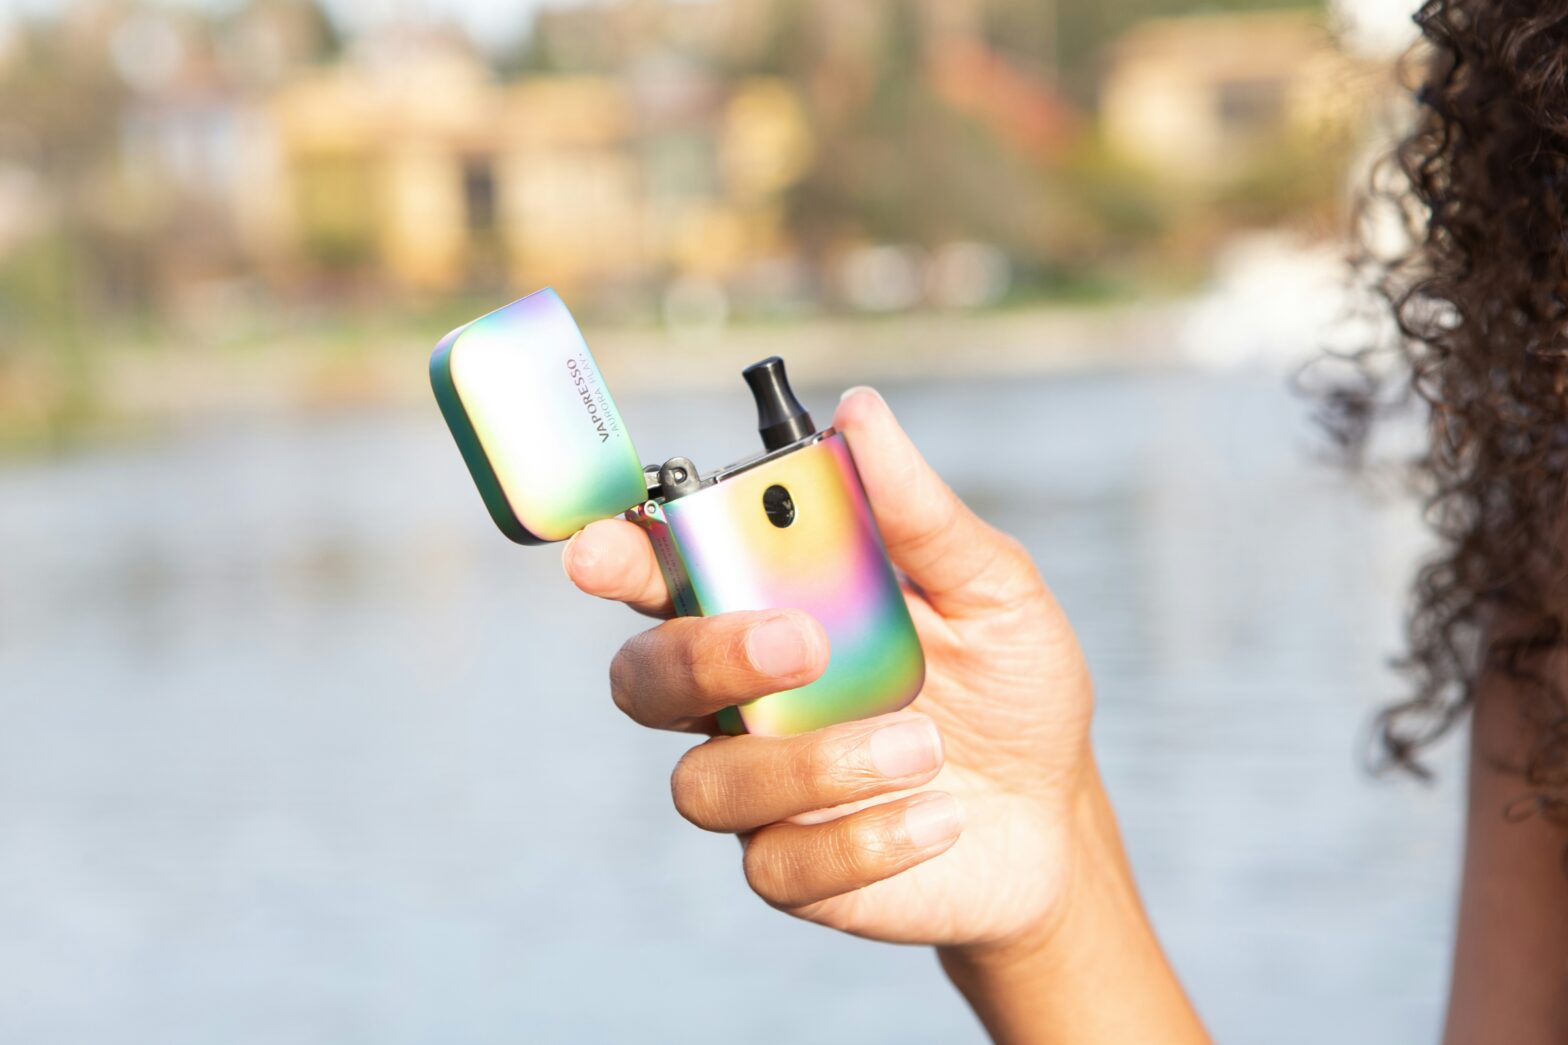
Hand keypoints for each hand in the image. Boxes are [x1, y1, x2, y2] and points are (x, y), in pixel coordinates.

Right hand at [563, 387, 1094, 951]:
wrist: (1055, 817)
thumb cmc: (1010, 685)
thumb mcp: (990, 586)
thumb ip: (918, 513)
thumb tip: (861, 413)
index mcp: (769, 608)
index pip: (664, 575)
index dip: (617, 556)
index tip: (604, 549)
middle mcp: (741, 697)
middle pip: (646, 678)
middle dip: (703, 656)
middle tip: (801, 644)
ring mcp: (759, 787)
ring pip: (704, 783)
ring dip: (813, 762)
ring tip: (925, 746)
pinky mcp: (791, 870)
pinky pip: (777, 865)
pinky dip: (864, 837)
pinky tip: (939, 816)